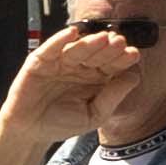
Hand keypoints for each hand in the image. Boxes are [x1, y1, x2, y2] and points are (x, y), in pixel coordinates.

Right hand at [2, 28, 153, 143]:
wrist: (30, 132)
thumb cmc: (62, 123)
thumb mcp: (94, 115)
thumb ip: (112, 97)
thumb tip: (135, 76)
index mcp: (95, 78)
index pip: (111, 65)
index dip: (122, 59)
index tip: (134, 55)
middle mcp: (79, 67)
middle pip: (97, 54)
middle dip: (108, 48)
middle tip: (120, 42)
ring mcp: (60, 62)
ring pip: (77, 49)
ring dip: (89, 42)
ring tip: (102, 38)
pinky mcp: (40, 61)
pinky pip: (51, 48)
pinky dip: (60, 39)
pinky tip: (72, 33)